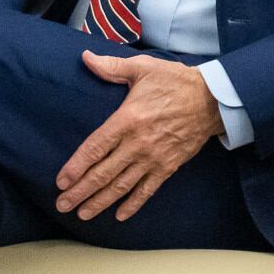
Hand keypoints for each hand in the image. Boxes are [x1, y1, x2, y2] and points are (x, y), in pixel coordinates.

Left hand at [56, 51, 220, 221]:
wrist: (212, 99)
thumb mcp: (142, 68)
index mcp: (127, 119)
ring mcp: (153, 158)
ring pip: (122, 186)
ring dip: (100, 202)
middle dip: (81, 191)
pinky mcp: (168, 167)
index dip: (76, 166)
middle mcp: (138, 143)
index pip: (95, 147)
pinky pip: (147, 190)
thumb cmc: (174, 82)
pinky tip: (119, 215)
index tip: (61, 181)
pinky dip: (133, 204)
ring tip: (82, 214)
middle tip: (62, 205)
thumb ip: (111, 67)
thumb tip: (86, 57)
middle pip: (104, 173)